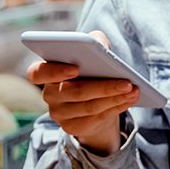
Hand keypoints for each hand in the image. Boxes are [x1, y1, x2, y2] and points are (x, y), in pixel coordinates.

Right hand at [27, 30, 139, 155]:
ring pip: (88, 106)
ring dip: (114, 98)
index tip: (75, 68)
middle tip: (127, 82)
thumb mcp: (91, 55)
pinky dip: (115, 108)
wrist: (94, 101)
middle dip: (103, 87)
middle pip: (74, 92)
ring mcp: (58, 113)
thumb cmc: (90, 72)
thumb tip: (99, 41)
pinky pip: (95, 119)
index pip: (36, 73)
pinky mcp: (72, 127)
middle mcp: (49, 94)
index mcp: (46, 72)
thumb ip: (93, 42)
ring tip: (133, 91)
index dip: (54, 71)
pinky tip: (128, 101)